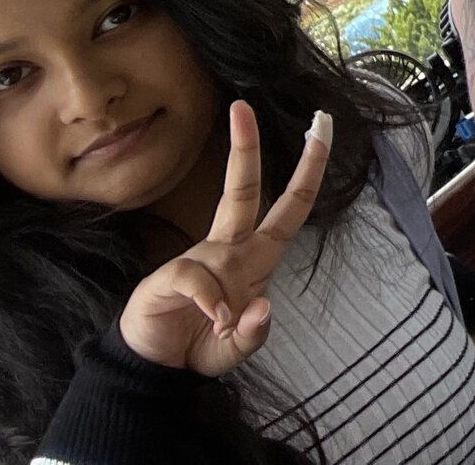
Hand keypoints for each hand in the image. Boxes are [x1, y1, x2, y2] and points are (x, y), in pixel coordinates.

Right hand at [118, 101, 330, 374]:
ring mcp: (199, 260)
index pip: (289, 206)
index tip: (320, 129)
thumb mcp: (238, 347)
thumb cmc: (200, 345)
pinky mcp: (170, 276)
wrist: (153, 369)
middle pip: (244, 189)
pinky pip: (195, 275)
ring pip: (217, 243)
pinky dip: (209, 300)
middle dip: (245, 147)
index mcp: (255, 258)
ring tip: (223, 326)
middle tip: (242, 106)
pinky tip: (213, 320)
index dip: (308, 170)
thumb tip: (262, 306)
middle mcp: (229, 249)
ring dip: (225, 290)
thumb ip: (254, 333)